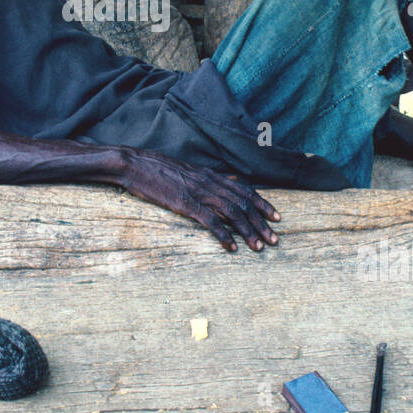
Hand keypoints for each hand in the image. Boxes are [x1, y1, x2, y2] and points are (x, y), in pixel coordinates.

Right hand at [119, 149, 279, 252]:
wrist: (135, 164)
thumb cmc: (158, 169)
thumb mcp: (188, 170)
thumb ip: (209, 177)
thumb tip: (230, 180)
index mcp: (210, 175)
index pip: (244, 189)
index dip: (262, 203)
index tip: (276, 217)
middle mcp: (209, 182)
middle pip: (243, 203)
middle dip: (261, 223)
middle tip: (274, 240)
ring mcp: (197, 192)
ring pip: (232, 212)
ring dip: (248, 231)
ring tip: (259, 247)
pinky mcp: (184, 203)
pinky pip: (209, 220)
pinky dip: (224, 234)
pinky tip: (232, 247)